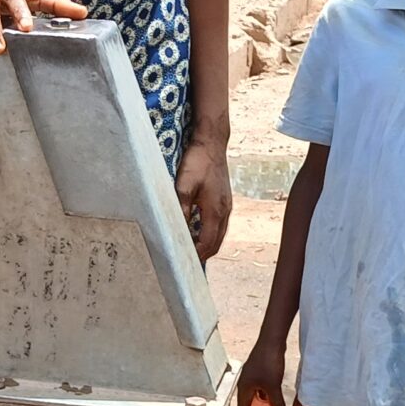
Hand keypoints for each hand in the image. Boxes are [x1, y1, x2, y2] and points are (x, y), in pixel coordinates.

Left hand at [176, 136, 231, 259]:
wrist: (212, 143)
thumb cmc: (197, 162)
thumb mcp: (183, 186)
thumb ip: (181, 210)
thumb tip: (177, 231)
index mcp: (215, 211)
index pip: (207, 243)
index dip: (196, 255)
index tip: (183, 262)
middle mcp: (225, 211)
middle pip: (216, 242)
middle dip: (203, 254)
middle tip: (186, 261)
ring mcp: (227, 205)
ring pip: (219, 234)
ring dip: (207, 243)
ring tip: (190, 249)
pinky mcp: (225, 199)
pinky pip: (220, 224)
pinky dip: (210, 232)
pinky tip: (197, 230)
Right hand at [237, 340, 287, 405]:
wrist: (272, 340)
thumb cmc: (268, 362)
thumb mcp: (273, 386)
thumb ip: (277, 403)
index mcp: (243, 387)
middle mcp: (244, 382)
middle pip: (248, 402)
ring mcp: (252, 376)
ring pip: (255, 395)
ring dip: (261, 404)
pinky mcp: (259, 371)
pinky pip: (260, 388)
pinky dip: (265, 395)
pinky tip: (274, 398)